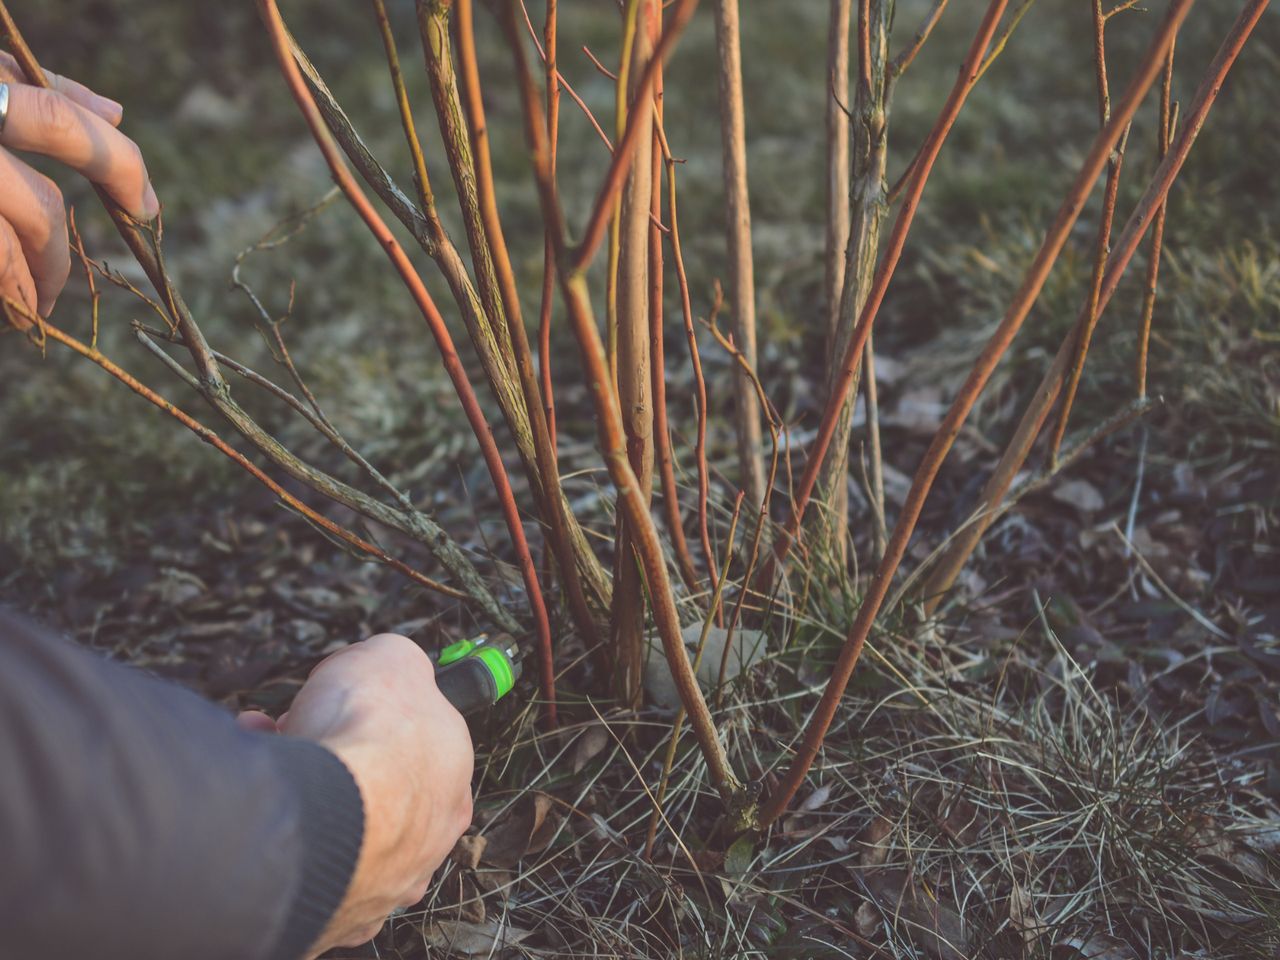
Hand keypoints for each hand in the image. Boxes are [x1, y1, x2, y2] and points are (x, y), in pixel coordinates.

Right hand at [0, 52, 157, 317]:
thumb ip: (35, 86)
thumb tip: (114, 111)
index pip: (67, 127)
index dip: (123, 170)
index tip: (146, 209)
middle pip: (40, 213)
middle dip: (58, 262)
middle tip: (55, 291)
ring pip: (3, 256)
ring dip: (24, 293)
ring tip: (23, 311)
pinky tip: (0, 303)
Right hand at [241, 634, 473, 955]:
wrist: (323, 810)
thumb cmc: (366, 731)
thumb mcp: (390, 657)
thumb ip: (395, 662)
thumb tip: (386, 664)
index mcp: (452, 774)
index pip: (411, 740)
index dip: (365, 713)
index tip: (331, 700)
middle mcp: (428, 835)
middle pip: (370, 784)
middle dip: (325, 750)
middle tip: (288, 729)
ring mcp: (384, 882)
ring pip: (334, 825)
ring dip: (295, 785)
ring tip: (259, 752)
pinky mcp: (337, 915)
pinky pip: (302, 868)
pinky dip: (274, 833)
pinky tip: (254, 802)